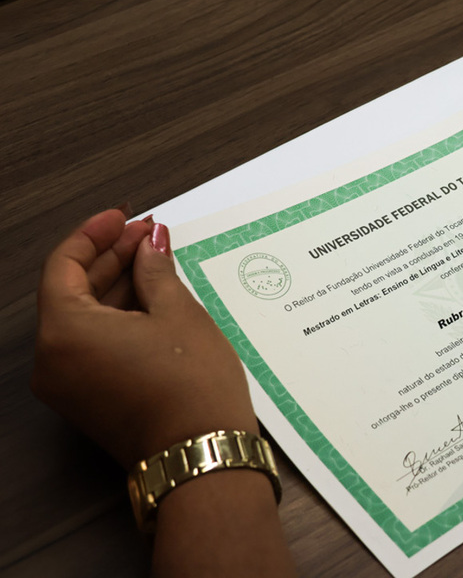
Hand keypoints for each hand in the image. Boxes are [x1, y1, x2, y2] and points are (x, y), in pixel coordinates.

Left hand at [33, 209, 257, 468]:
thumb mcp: (178, 314)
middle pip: (72, 291)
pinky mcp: (89, 400)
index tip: (123, 217)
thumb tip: (151, 244)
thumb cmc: (190, 387)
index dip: (95, 235)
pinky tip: (152, 298)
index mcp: (63, 331)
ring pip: (84, 318)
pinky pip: (93, 345)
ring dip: (116, 287)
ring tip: (156, 262)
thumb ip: (156, 271)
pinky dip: (117, 318)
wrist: (201, 454)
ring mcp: (68, 384)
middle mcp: (53, 360)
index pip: (64, 265)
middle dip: (110, 259)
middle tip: (148, 236)